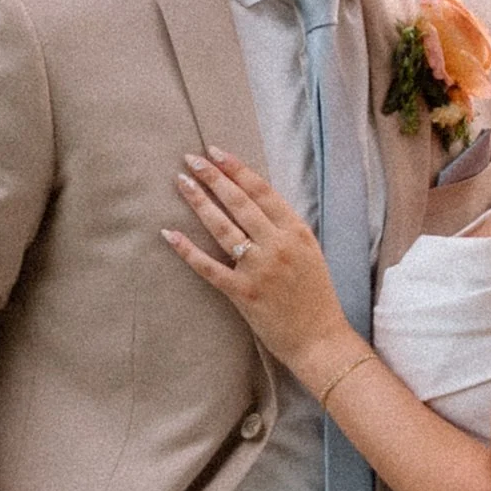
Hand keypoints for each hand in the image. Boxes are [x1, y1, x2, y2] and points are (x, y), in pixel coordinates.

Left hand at [164, 149, 363, 386]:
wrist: (320, 339)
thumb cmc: (316, 295)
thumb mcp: (310, 251)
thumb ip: (285, 228)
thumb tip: (255, 203)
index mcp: (296, 231)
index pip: (262, 191)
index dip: (237, 169)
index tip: (216, 152)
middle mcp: (277, 245)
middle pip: (239, 202)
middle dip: (212, 177)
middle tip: (191, 159)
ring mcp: (259, 269)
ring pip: (222, 227)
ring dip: (199, 202)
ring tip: (181, 182)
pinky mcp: (243, 293)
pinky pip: (209, 267)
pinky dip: (188, 250)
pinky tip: (169, 233)